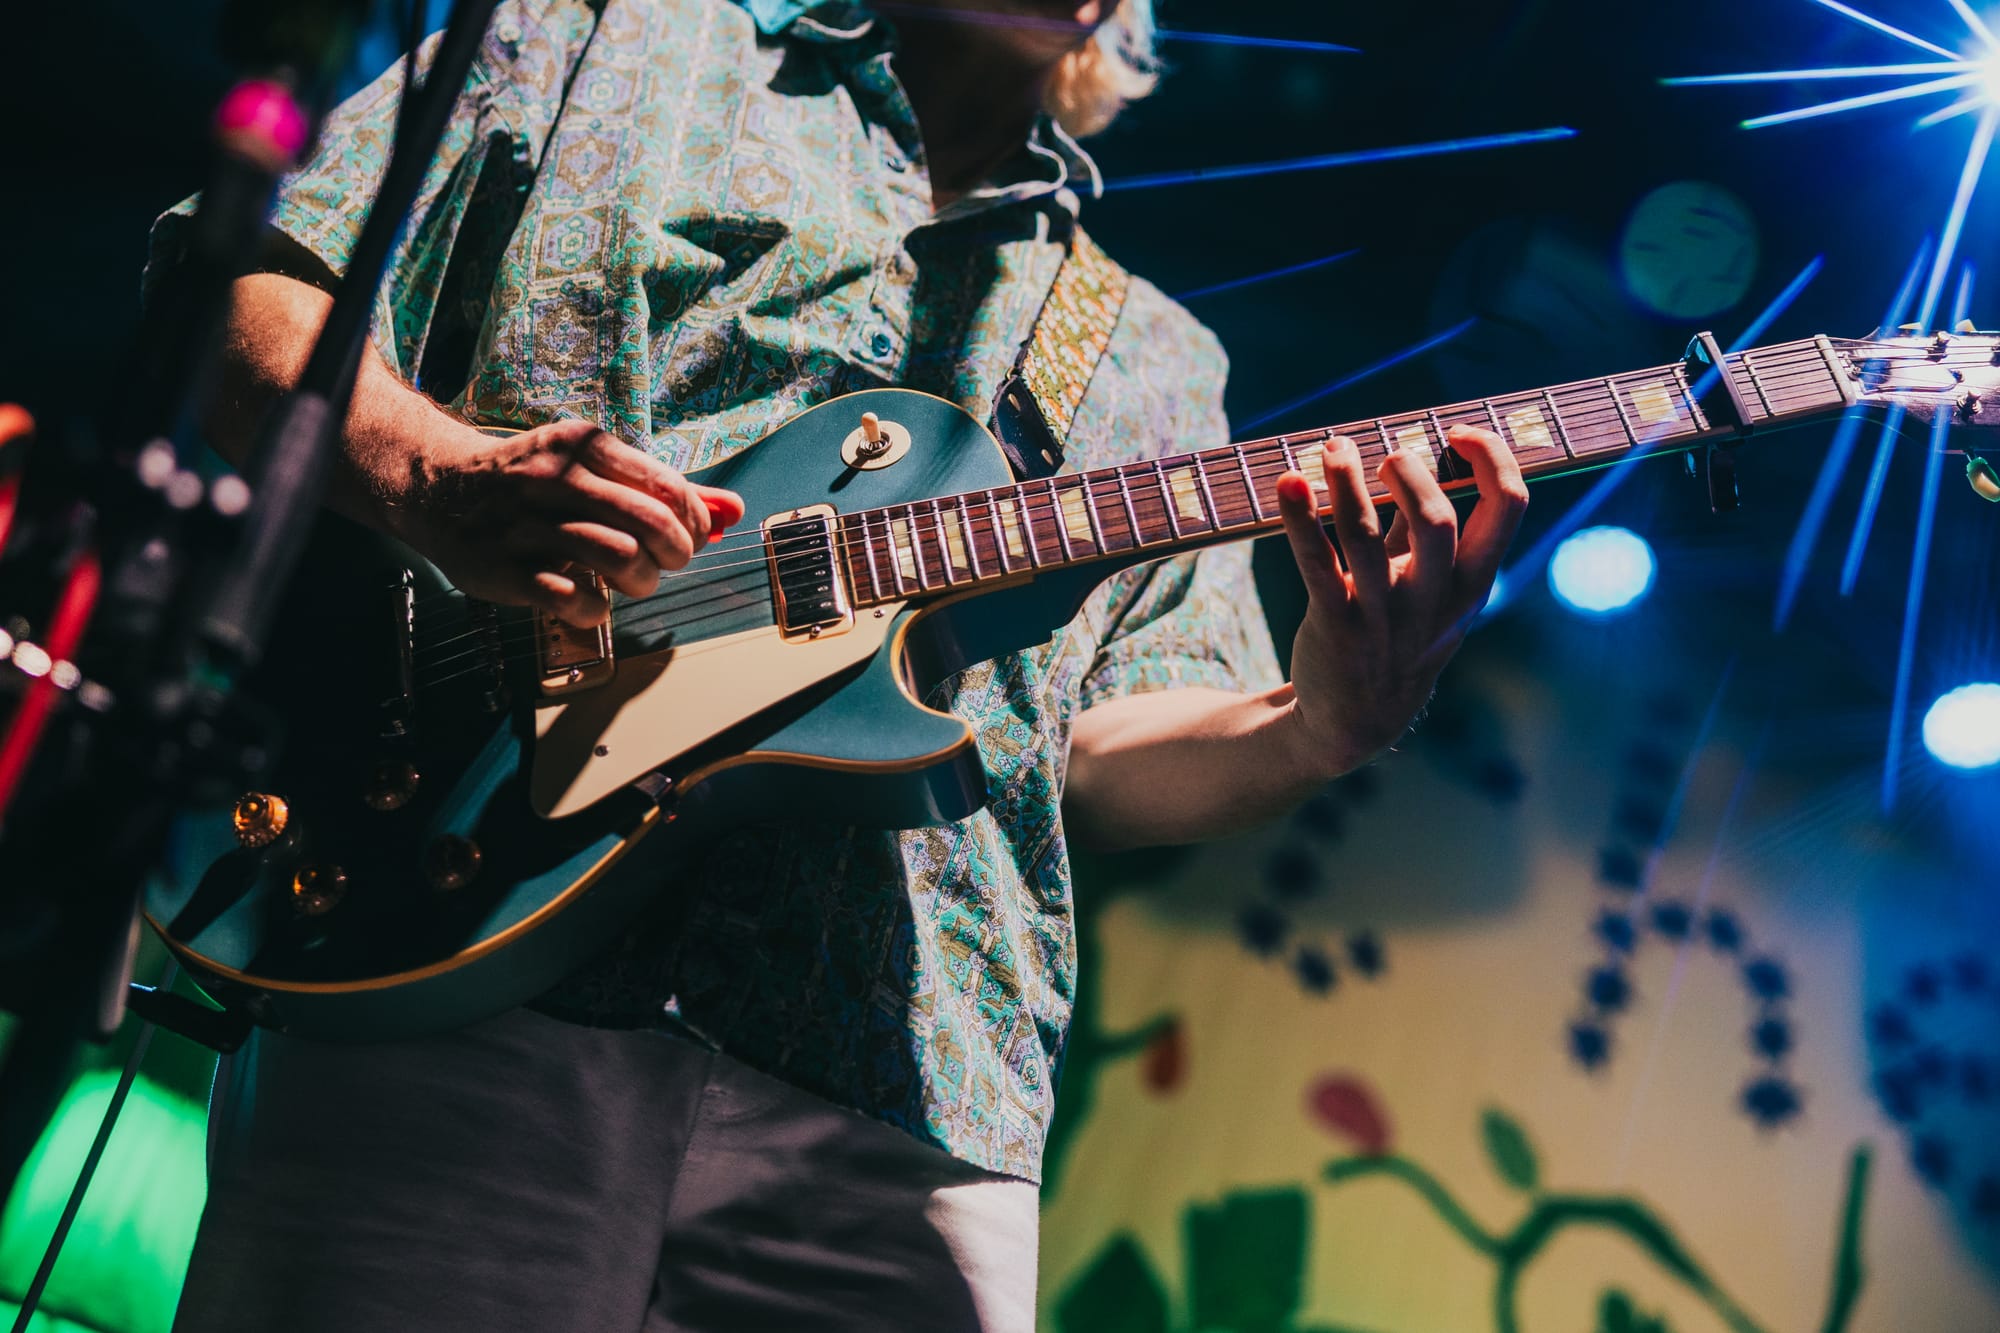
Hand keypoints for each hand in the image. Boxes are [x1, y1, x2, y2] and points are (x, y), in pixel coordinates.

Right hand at [375, 419, 745, 626]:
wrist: (437, 488)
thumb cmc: (532, 481)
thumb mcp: (594, 468)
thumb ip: (664, 490)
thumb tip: (734, 510)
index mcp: (583, 447)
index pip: (668, 488)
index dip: (693, 523)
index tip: (688, 538)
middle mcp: (554, 478)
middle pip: (651, 524)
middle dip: (675, 554)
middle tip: (667, 564)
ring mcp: (526, 524)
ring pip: (619, 558)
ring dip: (641, 582)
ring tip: (633, 583)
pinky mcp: (503, 568)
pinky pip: (570, 598)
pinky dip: (594, 609)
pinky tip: (589, 602)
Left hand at [1274, 426, 1526, 774]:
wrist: (1355, 719)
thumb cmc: (1397, 633)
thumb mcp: (1431, 589)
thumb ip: (1428, 528)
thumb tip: (1419, 451)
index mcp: (1471, 584)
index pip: (1508, 508)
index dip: (1490, 458)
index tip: (1456, 432)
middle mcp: (1433, 601)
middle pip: (1438, 522)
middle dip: (1410, 474)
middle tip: (1385, 456)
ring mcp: (1382, 617)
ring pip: (1366, 537)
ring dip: (1346, 482)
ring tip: (1332, 447)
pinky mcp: (1334, 626)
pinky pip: (1316, 564)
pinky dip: (1300, 518)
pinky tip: (1287, 483)